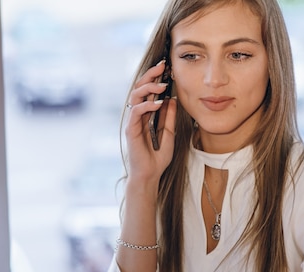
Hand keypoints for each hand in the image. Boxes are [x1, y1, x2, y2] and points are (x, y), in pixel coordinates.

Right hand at [124, 61, 176, 183]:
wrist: (150, 174)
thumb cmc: (157, 157)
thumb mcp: (169, 133)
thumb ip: (169, 117)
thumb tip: (172, 99)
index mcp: (146, 114)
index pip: (148, 90)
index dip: (156, 78)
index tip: (167, 68)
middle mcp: (138, 115)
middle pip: (140, 88)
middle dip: (150, 75)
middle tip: (163, 66)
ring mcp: (133, 121)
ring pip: (136, 96)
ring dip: (148, 87)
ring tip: (162, 85)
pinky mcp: (131, 129)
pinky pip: (136, 111)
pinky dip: (147, 105)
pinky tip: (158, 103)